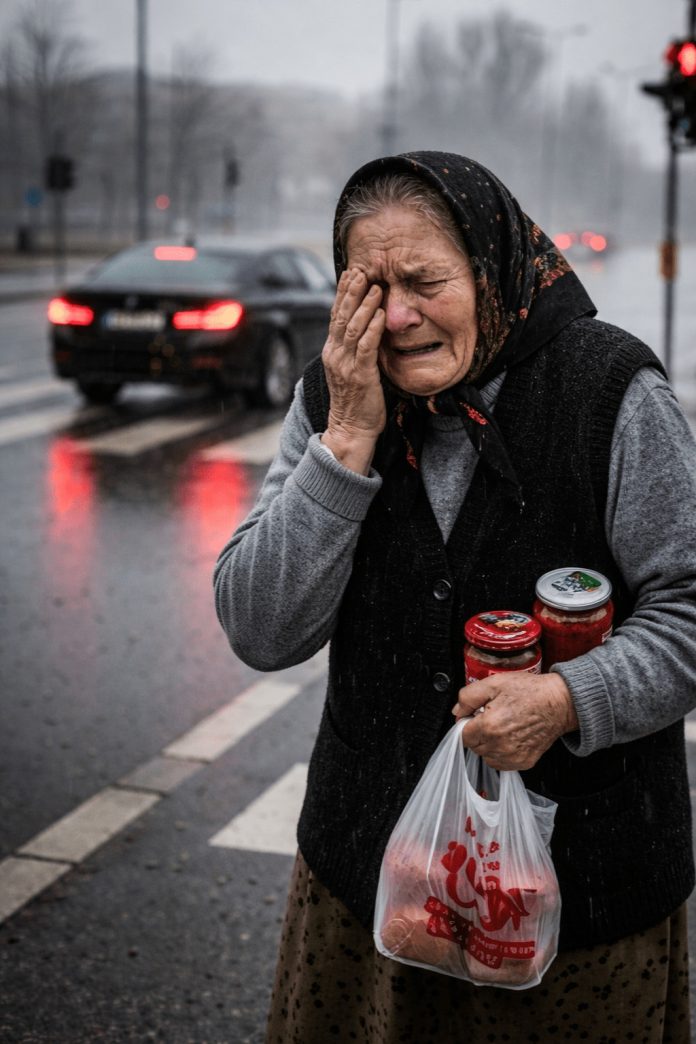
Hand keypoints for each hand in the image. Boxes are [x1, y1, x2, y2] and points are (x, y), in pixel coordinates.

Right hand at [321, 268, 385, 473]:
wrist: (351, 429)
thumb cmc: (357, 401)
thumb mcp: (352, 369)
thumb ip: (356, 349)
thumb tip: (368, 327)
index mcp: (332, 351)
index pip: (335, 315)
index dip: (343, 293)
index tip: (352, 273)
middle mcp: (335, 354)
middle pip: (341, 316)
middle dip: (351, 291)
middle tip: (362, 270)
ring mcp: (345, 365)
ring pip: (352, 327)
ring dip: (365, 305)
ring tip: (376, 287)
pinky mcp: (360, 375)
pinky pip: (365, 347)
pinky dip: (374, 328)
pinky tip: (382, 314)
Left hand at [452, 673, 578, 771]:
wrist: (559, 702)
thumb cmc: (530, 692)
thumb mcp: (494, 683)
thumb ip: (468, 697)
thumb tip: (457, 712)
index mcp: (490, 726)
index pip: (463, 735)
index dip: (468, 723)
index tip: (477, 716)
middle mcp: (500, 746)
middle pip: (474, 746)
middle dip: (478, 732)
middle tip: (492, 717)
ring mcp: (513, 757)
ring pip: (486, 756)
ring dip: (488, 744)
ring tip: (503, 726)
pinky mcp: (524, 762)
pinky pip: (501, 763)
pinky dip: (501, 752)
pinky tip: (510, 737)